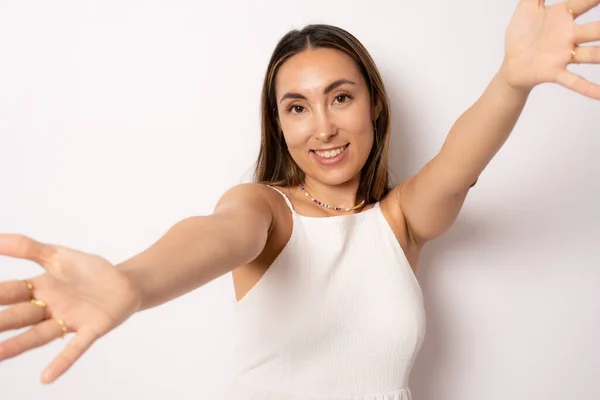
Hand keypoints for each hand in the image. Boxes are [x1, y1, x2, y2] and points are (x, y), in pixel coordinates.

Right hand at [0, 234, 140, 383]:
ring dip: (17, 345)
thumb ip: (27, 248)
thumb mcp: (58, 256)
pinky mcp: (92, 329)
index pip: (7, 292)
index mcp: (38, 290)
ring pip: (38, 335)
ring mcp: (69, 321)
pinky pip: (75, 347)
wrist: (126, 282)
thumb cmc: (90, 272)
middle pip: (18, 316)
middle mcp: (48, 309)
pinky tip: (47, 377)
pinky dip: (62, 361)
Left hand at [502, 0, 599, 98]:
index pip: (586, 0)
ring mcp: (563, 55)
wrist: (511, 64)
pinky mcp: (554, 72)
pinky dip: (588, 88)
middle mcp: (569, 35)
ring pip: (592, 54)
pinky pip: (574, 80)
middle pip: (597, 29)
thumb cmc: (521, 35)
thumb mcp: (526, 8)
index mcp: (563, 16)